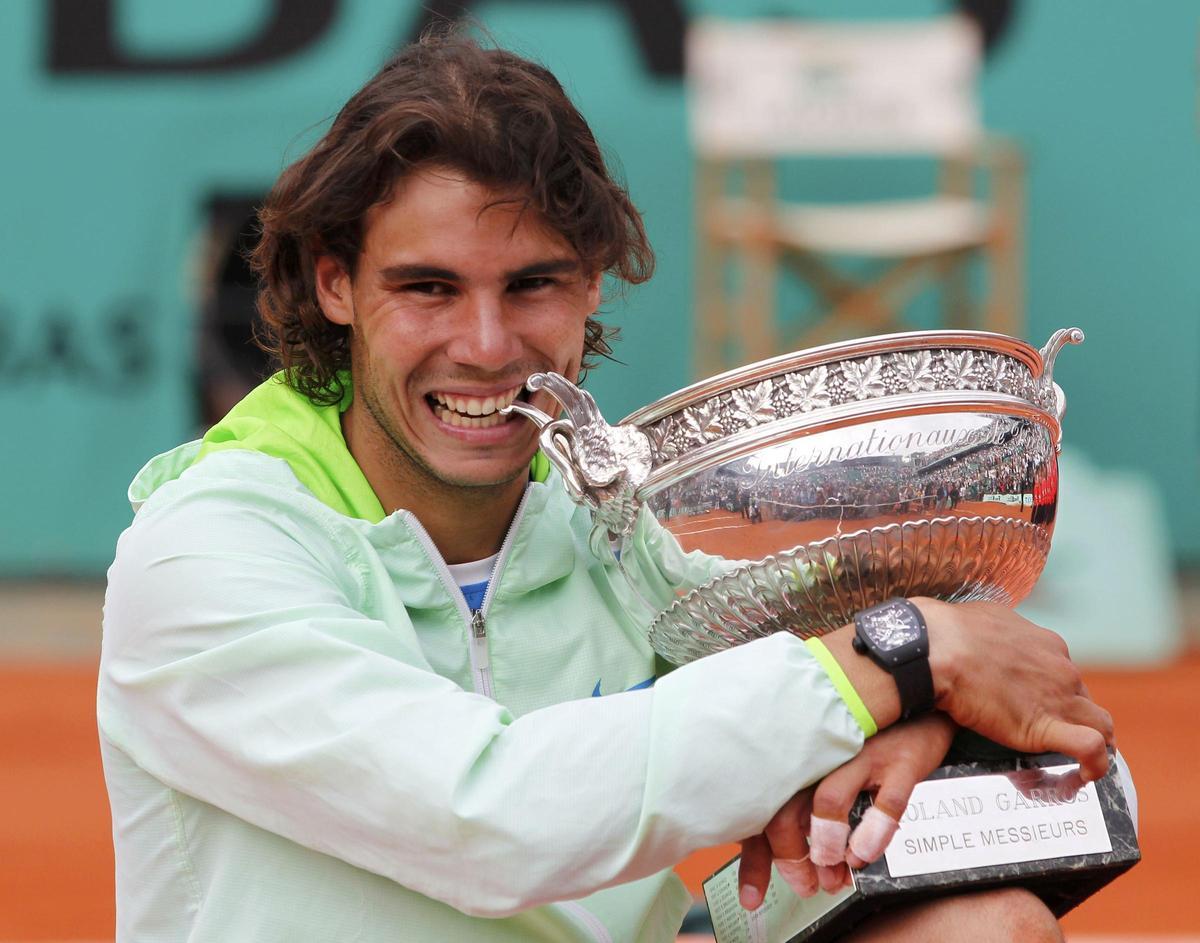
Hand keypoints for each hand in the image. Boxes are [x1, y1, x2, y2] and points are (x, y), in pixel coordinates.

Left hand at [737, 713, 956, 907]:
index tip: (753, 896)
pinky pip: (883, 804)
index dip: (755, 860)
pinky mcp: (898, 762)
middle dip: (792, 860)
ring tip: (832, 872)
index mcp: (796, 756)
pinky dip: (872, 835)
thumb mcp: (826, 764)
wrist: (918, 697)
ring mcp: (859, 755)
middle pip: (785, 809)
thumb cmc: (866, 738)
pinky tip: (864, 854)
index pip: (761, 809)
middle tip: (806, 885)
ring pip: (827, 802)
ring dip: (825, 846)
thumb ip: (804, 804)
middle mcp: (818, 752)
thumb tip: (799, 857)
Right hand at [915, 599, 1114, 782]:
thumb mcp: (987, 619)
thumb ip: (1001, 633)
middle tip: (1053, 734)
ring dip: (1096, 742)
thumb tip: (990, 638)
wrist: (935, 648)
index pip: (1064, 675)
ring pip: (1100, 724)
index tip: (1039, 704)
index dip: (1055, 693)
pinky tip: (1085, 774)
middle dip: (1074, 717)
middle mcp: (1061, 669)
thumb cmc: (948, 632)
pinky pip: (1090, 748)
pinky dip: (1096, 763)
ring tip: (1081, 761)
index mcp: (1047, 645)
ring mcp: (1058, 698)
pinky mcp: (1045, 726)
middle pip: (1083, 700)